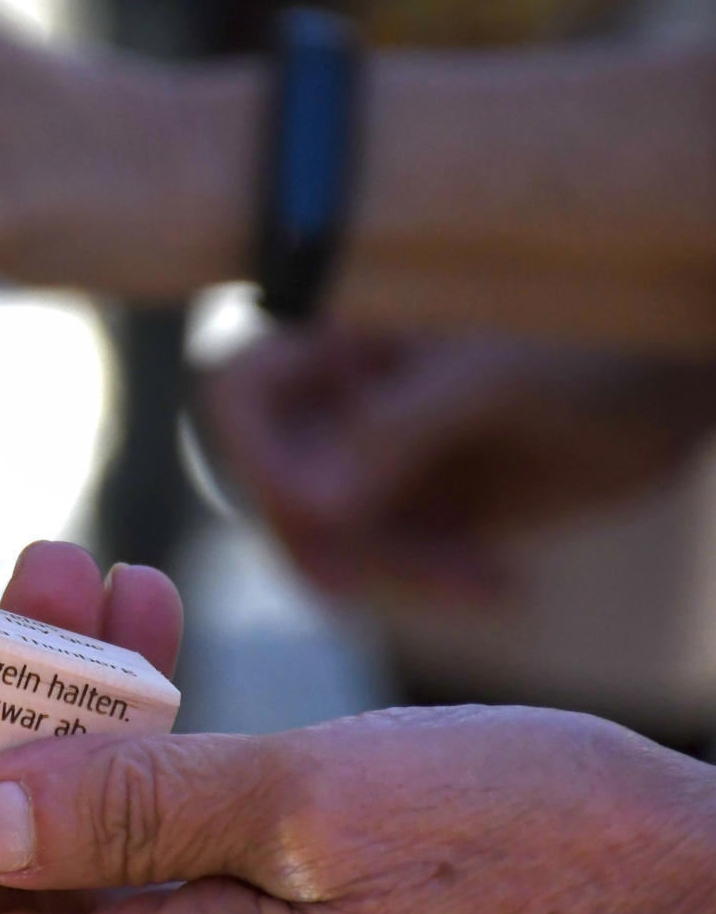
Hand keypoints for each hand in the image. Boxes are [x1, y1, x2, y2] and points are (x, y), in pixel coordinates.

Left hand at [0, 541, 715, 913]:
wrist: (708, 904)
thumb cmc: (531, 848)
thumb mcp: (310, 804)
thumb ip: (129, 812)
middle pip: (32, 885)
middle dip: (4, 735)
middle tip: (23, 595)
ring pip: (110, 845)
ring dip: (82, 716)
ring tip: (98, 586)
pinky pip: (187, 840)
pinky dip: (159, 743)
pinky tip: (164, 644)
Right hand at [200, 326, 715, 602]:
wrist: (691, 373)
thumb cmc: (599, 332)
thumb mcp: (495, 373)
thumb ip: (395, 429)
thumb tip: (306, 502)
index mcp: (344, 327)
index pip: (243, 391)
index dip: (256, 453)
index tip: (307, 510)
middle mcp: (347, 390)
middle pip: (278, 478)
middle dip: (326, 537)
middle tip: (364, 584)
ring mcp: (384, 451)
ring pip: (331, 536)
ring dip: (391, 572)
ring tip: (480, 582)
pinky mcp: (428, 505)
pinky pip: (391, 564)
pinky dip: (428, 585)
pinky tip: (499, 586)